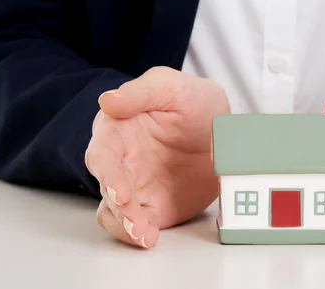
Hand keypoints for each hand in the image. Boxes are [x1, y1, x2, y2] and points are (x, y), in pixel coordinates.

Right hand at [85, 67, 229, 247]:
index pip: (103, 154)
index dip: (109, 174)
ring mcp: (135, 186)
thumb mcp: (172, 86)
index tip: (120, 192)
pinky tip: (151, 238)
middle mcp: (121, 161)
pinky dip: (140, 234)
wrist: (220, 127)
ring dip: (125, 226)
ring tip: (145, 236)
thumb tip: (109, 101)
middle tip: (136, 221)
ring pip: (115, 212)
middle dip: (119, 207)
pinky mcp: (152, 207)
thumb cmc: (192, 101)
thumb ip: (142, 92)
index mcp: (118, 130)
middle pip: (107, 188)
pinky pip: (137, 225)